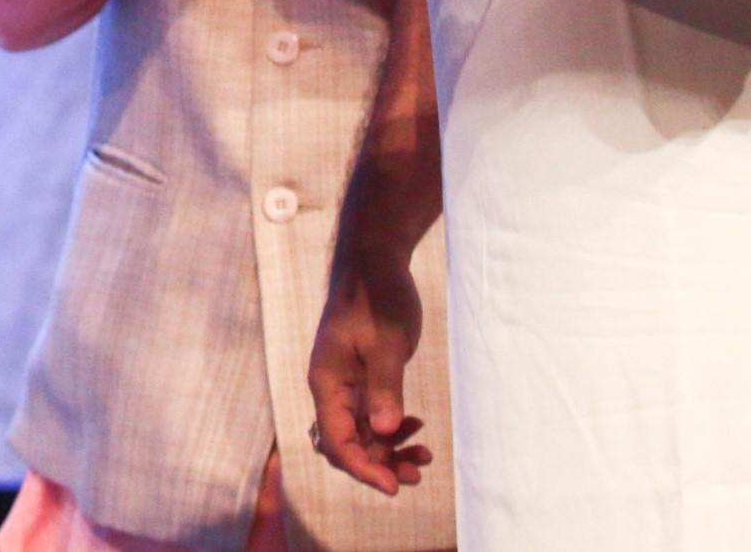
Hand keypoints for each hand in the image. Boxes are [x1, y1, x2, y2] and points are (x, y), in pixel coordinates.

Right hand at [309, 237, 433, 494]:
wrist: (376, 263)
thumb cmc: (376, 297)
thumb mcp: (385, 343)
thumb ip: (384, 388)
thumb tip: (385, 432)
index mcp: (326, 382)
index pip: (337, 441)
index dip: (363, 468)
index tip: (393, 486)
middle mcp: (332, 389)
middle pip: (348, 444)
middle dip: (379, 464)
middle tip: (415, 474)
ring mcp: (347, 385)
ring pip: (363, 434)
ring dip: (389, 450)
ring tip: (424, 458)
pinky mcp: (363, 379)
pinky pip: (374, 416)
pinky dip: (394, 428)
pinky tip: (417, 427)